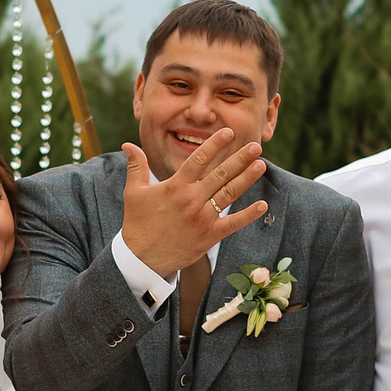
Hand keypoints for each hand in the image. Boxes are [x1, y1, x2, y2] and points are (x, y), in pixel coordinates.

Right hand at [119, 130, 267, 275]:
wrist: (141, 258)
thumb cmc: (137, 223)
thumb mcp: (133, 191)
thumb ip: (136, 166)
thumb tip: (128, 144)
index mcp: (175, 186)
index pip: (199, 159)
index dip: (215, 144)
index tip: (228, 132)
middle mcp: (192, 199)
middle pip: (221, 174)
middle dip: (240, 158)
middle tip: (256, 146)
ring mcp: (202, 218)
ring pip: (229, 194)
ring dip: (247, 179)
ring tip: (261, 165)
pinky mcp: (209, 236)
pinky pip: (233, 224)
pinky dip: (248, 215)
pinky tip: (262, 205)